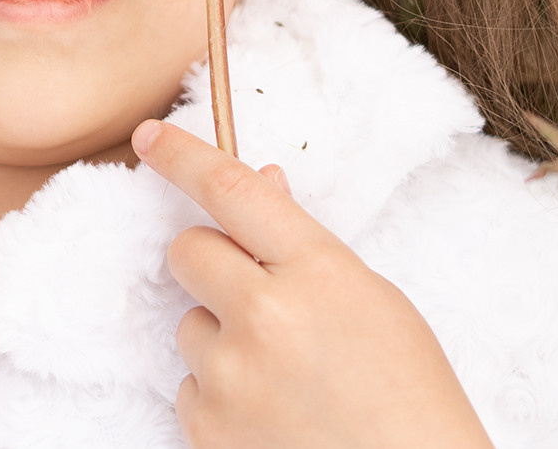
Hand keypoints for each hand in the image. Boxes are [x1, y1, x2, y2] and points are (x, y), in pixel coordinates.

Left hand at [133, 119, 492, 448]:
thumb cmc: (408, 396)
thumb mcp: (375, 302)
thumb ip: (307, 247)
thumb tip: (262, 181)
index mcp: (317, 272)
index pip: (232, 190)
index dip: (183, 156)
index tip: (150, 137)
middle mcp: (264, 316)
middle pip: (189, 251)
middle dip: (212, 264)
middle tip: (255, 297)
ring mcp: (231, 375)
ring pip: (190, 324)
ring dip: (224, 341)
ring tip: (285, 378)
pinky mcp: (207, 427)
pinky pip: (189, 386)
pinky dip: (220, 397)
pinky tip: (271, 416)